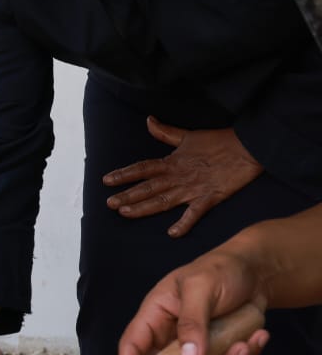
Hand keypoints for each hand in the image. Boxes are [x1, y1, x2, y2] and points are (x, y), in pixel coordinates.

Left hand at [103, 118, 262, 236]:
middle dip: (128, 195)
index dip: (124, 174)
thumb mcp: (188, 135)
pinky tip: (172, 233)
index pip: (142, 168)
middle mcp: (178, 176)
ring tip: (125, 213)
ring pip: (163, 200)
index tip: (106, 181)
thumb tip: (148, 120)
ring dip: (144, 208)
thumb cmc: (218, 141)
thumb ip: (165, 132)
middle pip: (148, 187)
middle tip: (109, 203)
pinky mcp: (211, 197)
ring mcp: (193, 188)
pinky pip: (195, 212)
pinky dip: (184, 223)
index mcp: (172, 162)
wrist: (248, 147)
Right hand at [117, 253, 269, 354]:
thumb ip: (192, 322)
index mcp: (154, 315)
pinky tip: (253, 338)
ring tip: (243, 343)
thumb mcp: (201, 287)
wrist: (255, 273)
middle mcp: (169, 336)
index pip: (132, 347)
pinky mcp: (216, 354)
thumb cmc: (219, 270)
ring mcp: (193, 348)